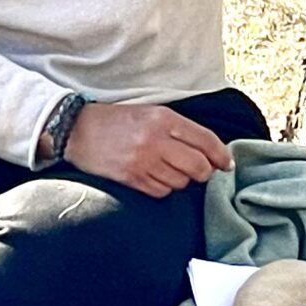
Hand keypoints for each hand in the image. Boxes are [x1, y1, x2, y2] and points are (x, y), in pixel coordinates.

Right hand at [62, 101, 233, 196]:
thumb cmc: (120, 121)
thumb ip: (180, 129)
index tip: (227, 164)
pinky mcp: (131, 179)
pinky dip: (164, 188)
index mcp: (164, 118)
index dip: (222, 155)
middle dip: (204, 172)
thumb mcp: (152, 113)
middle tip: (200, 171)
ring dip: (182, 180)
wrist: (78, 130)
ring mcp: (143, 161)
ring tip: (171, 170)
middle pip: (198, 166)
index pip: (205, 140)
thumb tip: (211, 152)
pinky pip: (162, 191)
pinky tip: (156, 177)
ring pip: (181, 182)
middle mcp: (156, 140)